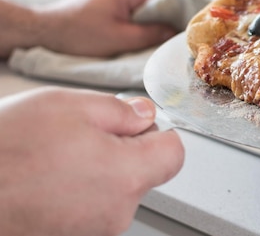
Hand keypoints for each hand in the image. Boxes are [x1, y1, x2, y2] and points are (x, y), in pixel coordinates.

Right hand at [0, 87, 183, 235]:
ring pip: (115, 191)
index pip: (173, 154)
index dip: (158, 133)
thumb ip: (119, 110)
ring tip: (55, 158)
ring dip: (97, 171)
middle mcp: (116, 212)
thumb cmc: (5, 151)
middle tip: (82, 136)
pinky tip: (46, 179)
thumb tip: (144, 114)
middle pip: (143, 173)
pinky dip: (77, 192)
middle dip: (123, 151)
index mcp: (126, 175)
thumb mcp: (68, 107)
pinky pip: (90, 209)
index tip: (139, 126)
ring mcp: (92, 232)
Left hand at [36, 0, 177, 56]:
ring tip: (167, 23)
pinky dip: (144, 8)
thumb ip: (149, 35)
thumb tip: (172, 32)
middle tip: (185, 19)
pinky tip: (144, 22)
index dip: (183, 2)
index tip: (194, 14)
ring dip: (158, 6)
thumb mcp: (119, 39)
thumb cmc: (78, 35)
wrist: (43, 29)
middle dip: (174, 2)